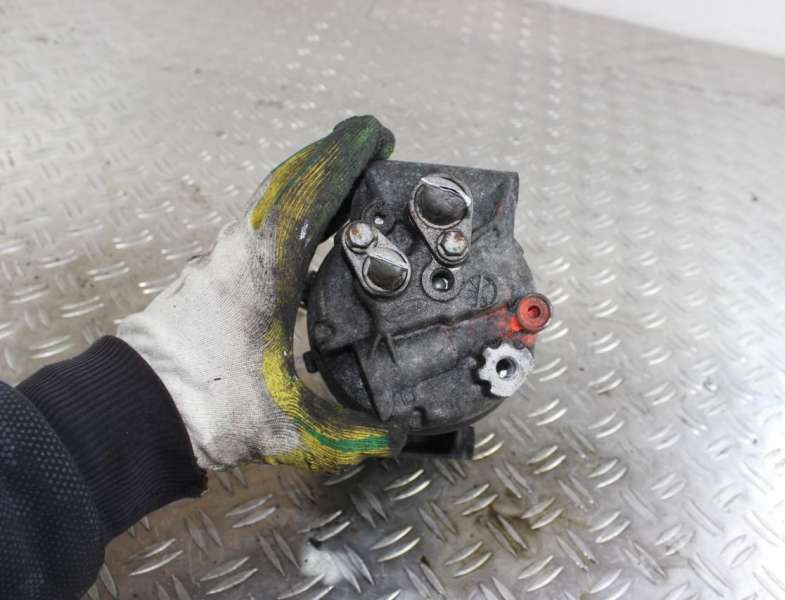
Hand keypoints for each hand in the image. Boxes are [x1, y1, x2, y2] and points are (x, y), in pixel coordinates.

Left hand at [119, 116, 404, 470]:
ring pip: (269, 205)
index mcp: (265, 271)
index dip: (345, 159)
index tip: (376, 136)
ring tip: (350, 192)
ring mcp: (219, 263)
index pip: (309, 195)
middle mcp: (239, 253)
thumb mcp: (286, 426)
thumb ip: (347, 434)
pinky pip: (257, 229)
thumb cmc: (204, 406)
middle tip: (372, 151)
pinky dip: (288, 217)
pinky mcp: (209, 280)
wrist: (130, 415)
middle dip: (332, 162)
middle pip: (289, 186)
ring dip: (308, 188)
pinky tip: (308, 244)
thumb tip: (392, 438)